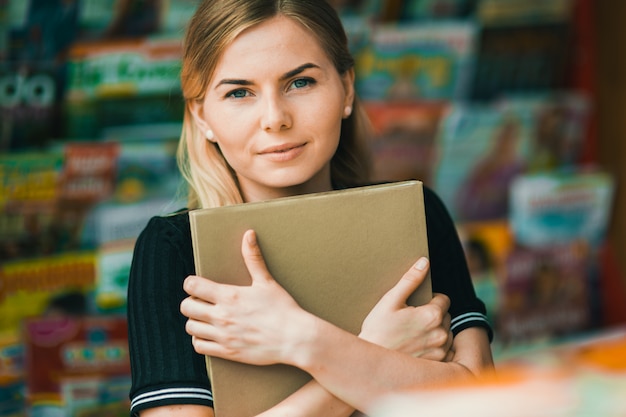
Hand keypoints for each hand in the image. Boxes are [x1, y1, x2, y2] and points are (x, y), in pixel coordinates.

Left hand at [180, 229, 314, 365]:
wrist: (294, 339)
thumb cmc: (283, 309)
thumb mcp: (267, 281)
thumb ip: (253, 258)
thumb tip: (249, 235)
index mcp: (229, 296)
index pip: (192, 286)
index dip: (191, 284)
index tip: (197, 285)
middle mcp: (222, 316)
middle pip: (186, 307)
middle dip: (190, 302)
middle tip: (201, 301)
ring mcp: (223, 335)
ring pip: (190, 327)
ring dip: (195, 320)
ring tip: (205, 317)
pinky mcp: (227, 352)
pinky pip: (199, 346)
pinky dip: (200, 339)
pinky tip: (210, 333)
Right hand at [359, 258, 453, 360]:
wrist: (371, 362)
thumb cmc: (377, 330)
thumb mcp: (390, 301)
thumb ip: (410, 280)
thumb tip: (424, 262)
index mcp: (431, 315)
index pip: (443, 299)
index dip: (429, 299)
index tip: (414, 305)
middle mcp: (440, 333)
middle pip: (445, 315)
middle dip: (433, 314)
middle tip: (411, 319)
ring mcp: (440, 350)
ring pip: (446, 332)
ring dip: (435, 330)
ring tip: (413, 334)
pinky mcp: (438, 364)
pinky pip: (445, 349)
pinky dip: (435, 346)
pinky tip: (418, 346)